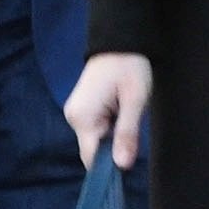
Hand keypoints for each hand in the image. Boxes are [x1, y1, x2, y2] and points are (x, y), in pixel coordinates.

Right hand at [65, 51, 153, 168]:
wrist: (120, 41)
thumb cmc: (129, 66)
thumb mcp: (134, 101)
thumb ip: (127, 134)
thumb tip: (122, 166)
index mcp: (82, 117)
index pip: (92, 158)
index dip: (110, 166)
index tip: (129, 164)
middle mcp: (74, 118)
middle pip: (95, 150)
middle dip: (115, 148)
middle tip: (133, 125)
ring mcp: (77, 113)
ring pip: (97, 141)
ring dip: (114, 136)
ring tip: (128, 114)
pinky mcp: (83, 110)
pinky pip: (97, 129)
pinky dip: (111, 128)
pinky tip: (121, 112)